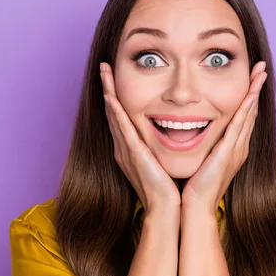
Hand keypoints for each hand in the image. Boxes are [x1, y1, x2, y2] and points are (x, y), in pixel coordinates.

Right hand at [100, 62, 180, 213]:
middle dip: (108, 88)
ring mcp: (126, 150)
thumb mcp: (161, 162)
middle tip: (104, 67)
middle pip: (113, 112)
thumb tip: (171, 133)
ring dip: (108, 92)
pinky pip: (122, 129)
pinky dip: (116, 112)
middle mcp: (123, 147)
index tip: (115, 78)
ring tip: (104, 72)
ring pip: (114, 115)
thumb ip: (159, 147)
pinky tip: (111, 97)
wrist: (166, 208)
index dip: (116, 97)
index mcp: (131, 149)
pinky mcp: (132, 154)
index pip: (121, 117)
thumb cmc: (167, 188)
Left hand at [181, 61, 267, 213]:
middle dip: (256, 89)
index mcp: (232, 148)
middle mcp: (238, 146)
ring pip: (249, 113)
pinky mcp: (229, 151)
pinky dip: (247, 106)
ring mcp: (236, 148)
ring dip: (255, 91)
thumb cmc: (193, 187)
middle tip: (261, 69)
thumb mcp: (200, 160)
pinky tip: (251, 92)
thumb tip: (191, 134)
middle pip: (250, 111)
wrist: (194, 206)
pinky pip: (240, 124)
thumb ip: (201, 146)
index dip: (248, 97)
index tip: (250, 79)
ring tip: (260, 72)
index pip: (242, 117)